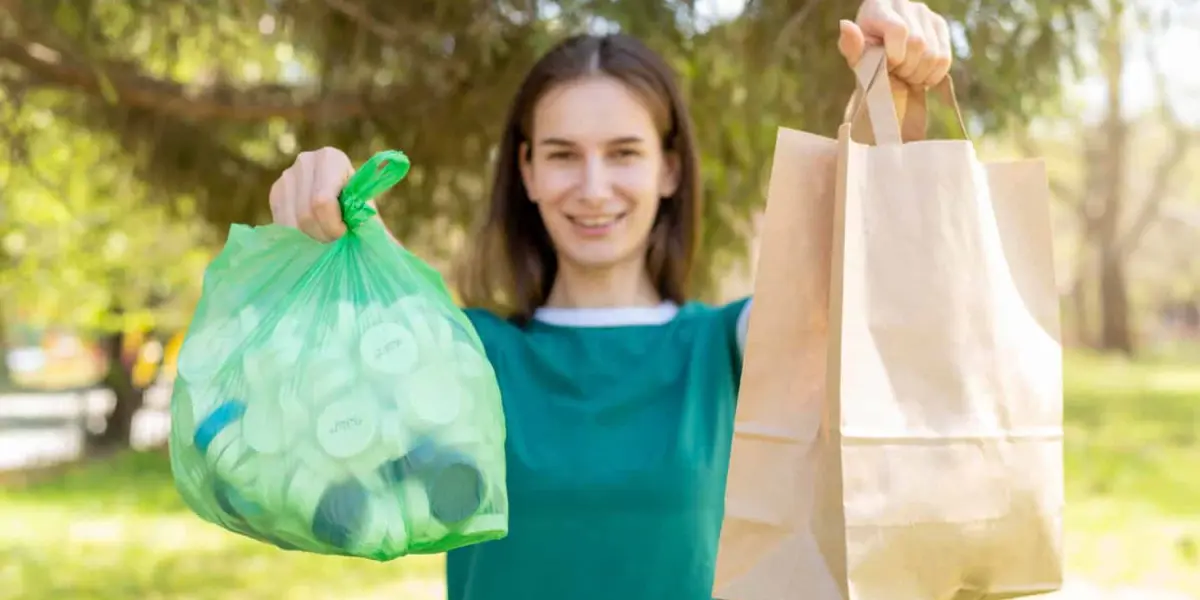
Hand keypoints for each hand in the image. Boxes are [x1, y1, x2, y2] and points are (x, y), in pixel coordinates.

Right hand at [268, 147, 356, 241]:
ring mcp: (287, 175)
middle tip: (334, 239)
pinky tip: (311, 232)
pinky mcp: (276, 191)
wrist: (346, 201)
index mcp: (332, 159)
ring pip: (291, 221)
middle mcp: (306, 161)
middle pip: (305, 213)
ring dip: (309, 237)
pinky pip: (281, 223)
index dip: (332, 225)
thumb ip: (361, 216)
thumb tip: (358, 230)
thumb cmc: (361, 207)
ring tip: (324, 236)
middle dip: (322, 234)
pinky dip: (296, 235)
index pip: (322, 201)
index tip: (344, 232)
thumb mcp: (366, 210)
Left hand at [838, 0, 952, 88]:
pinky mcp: (939, 25)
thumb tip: (845, 26)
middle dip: (906, 68)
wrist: (882, 61)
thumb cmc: (866, 58)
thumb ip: (851, 45)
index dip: (894, 55)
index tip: (886, 64)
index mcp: (878, 5)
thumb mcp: (855, 56)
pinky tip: (918, 74)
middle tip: (895, 72)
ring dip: (918, 74)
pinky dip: (932, 75)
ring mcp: (924, 13)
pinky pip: (944, 59)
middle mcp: (903, 3)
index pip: (899, 30)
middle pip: (919, 44)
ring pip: (933, 54)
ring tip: (904, 73)